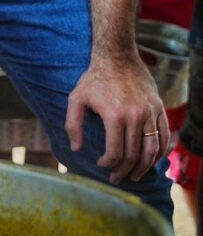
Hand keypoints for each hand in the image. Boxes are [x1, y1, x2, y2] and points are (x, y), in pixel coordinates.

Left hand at [65, 53, 168, 184]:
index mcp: (115, 116)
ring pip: (152, 150)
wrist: (118, 56)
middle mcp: (136, 116)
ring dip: (144, 168)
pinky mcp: (159, 108)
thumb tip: (76, 149)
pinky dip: (160, 153)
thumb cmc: (94, 78)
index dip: (108, 164)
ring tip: (134, 176)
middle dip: (123, 171)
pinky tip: (151, 161)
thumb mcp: (76, 98)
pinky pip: (164, 136)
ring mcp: (150, 112)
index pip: (115, 152)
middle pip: (134, 155)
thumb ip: (72, 124)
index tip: (100, 165)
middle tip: (116, 179)